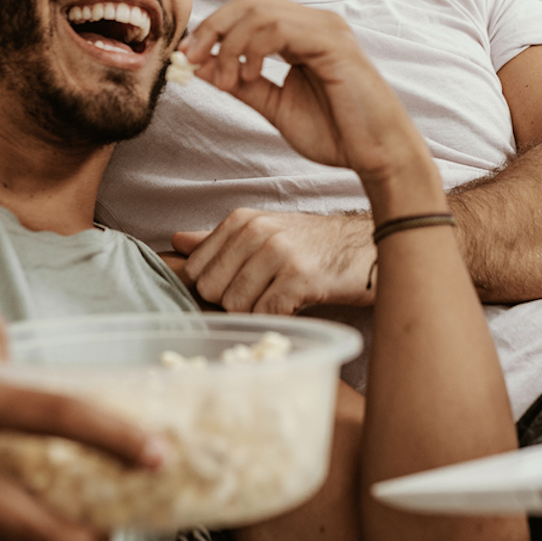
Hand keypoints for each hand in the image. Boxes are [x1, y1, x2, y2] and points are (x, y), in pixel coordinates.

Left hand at [172, 209, 376, 313]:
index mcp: (241, 220)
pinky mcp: (299, 277)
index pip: (197, 270)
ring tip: (280, 299)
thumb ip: (218, 238)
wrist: (364, 247)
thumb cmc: (311, 243)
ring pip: (237, 306)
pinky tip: (294, 307)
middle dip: (233, 303)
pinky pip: (266, 314)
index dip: (213, 288)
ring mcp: (278, 253)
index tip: (238, 289)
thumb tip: (177, 241)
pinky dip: (277, 320)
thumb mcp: (264, 230)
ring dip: (257, 313)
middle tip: (262, 297)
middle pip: (213, 291)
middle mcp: (256, 231)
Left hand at [181, 0, 429, 186]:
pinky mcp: (334, 43)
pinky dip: (253, 50)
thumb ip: (242, 85)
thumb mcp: (276, 106)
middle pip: (249, 3)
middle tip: (192, 60)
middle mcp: (316, 23)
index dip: (213, 29)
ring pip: (261, 12)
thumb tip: (199, 67)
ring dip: (230, 45)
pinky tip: (248, 76)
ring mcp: (327, 29)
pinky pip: (280, 29)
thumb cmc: (336, 133)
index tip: (187, 58)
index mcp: (302, 35)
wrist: (376, 155)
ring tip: (225, 82)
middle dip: (213, 29)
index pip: (248, 12)